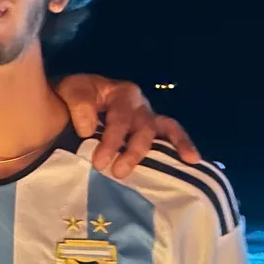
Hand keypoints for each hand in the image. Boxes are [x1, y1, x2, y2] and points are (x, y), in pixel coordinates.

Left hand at [54, 74, 200, 177]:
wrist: (70, 100)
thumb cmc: (73, 96)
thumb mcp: (71, 91)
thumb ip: (79, 105)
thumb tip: (89, 130)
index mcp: (122, 93)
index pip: (121, 119)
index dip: (112, 142)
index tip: (99, 163)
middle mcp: (139, 104)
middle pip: (143, 128)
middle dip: (132, 152)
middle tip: (117, 172)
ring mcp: (147, 116)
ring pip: (164, 130)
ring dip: (172, 146)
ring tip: (187, 160)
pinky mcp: (151, 129)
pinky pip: (171, 133)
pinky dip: (184, 144)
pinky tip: (193, 159)